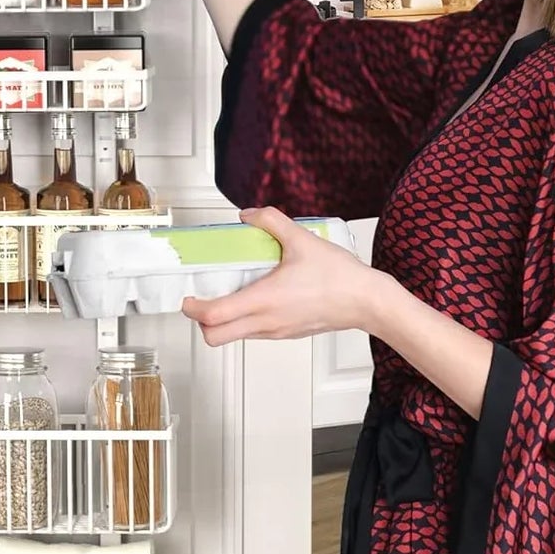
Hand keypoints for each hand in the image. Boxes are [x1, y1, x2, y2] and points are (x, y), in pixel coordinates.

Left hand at [183, 208, 389, 345]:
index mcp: (263, 301)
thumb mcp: (301, 238)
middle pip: (215, 337)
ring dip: (223, 320)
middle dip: (201, 321)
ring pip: (234, 336)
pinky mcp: (286, 333)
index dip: (193, 308)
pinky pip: (253, 332)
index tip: (188, 295)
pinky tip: (254, 295)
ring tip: (227, 291)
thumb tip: (247, 216)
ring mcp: (276, 332)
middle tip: (200, 299)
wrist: (367, 301)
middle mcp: (266, 322)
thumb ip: (270, 221)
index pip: (213, 317)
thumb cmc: (339, 276)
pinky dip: (243, 319)